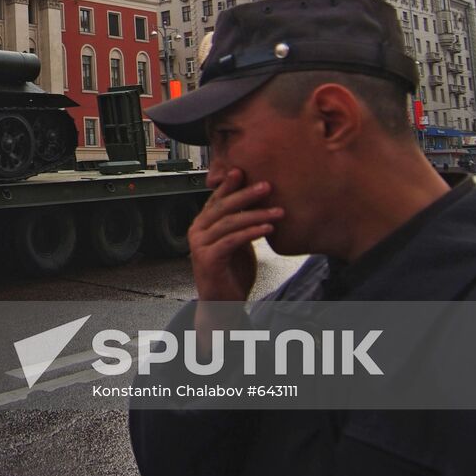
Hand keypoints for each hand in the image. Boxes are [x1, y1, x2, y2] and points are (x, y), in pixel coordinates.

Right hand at [189, 167, 282, 302]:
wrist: (221, 305)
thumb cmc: (231, 273)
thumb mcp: (237, 242)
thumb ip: (240, 224)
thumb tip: (256, 202)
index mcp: (202, 224)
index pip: (216, 199)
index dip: (229, 185)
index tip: (244, 171)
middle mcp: (197, 231)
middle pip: (223, 206)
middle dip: (246, 194)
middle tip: (267, 186)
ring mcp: (200, 245)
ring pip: (230, 222)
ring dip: (256, 215)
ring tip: (278, 211)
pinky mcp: (208, 259)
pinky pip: (232, 240)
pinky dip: (251, 233)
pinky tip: (267, 229)